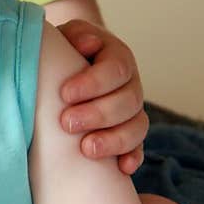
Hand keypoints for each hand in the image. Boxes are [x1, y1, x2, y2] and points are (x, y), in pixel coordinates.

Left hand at [57, 21, 148, 174]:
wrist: (72, 64)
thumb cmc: (67, 51)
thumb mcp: (68, 36)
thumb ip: (76, 35)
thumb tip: (86, 44)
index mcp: (118, 57)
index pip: (116, 69)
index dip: (93, 83)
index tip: (64, 93)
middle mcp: (131, 84)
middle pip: (129, 101)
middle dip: (98, 114)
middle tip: (66, 122)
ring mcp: (132, 111)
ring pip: (137, 127)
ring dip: (114, 140)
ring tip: (86, 149)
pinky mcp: (129, 134)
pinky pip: (139, 148)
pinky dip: (133, 158)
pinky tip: (121, 169)